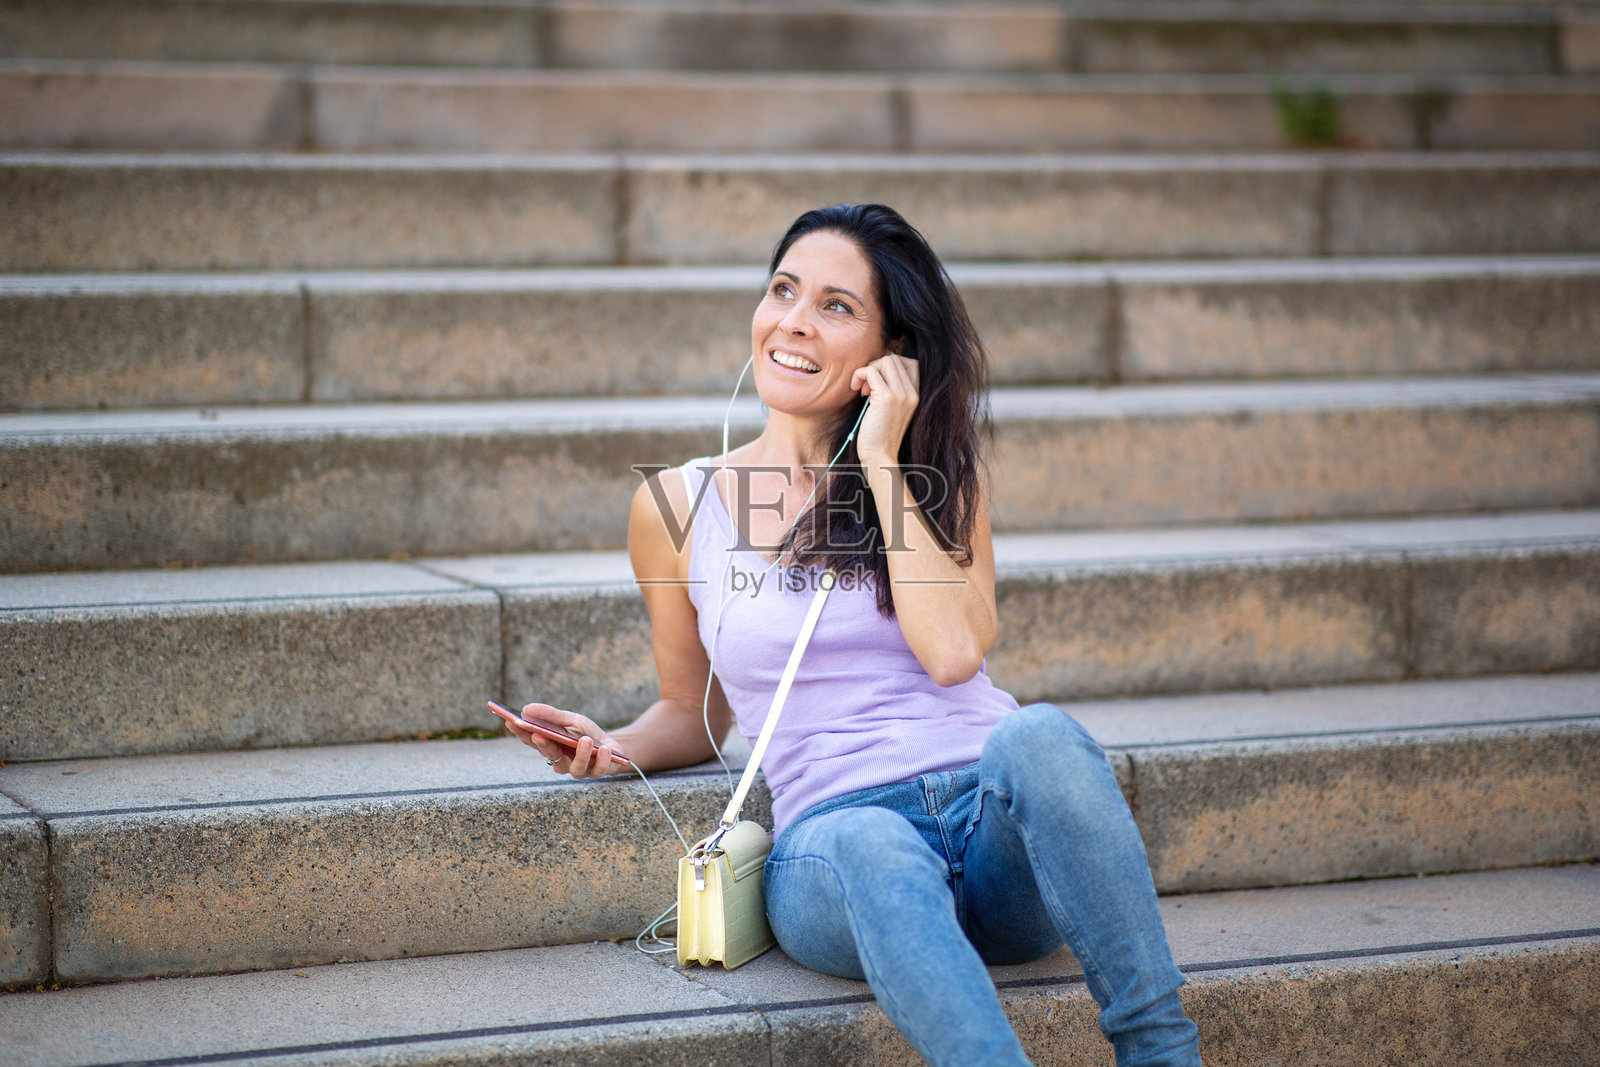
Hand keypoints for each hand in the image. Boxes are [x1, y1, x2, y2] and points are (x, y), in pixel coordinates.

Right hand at [504, 703, 626, 778]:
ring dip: (581, 754)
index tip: (510, 721)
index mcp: (551, 747)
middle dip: (544, 745)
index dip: (520, 732)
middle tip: (539, 733)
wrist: (612, 746)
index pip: (531, 741)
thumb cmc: (586, 732)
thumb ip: (551, 715)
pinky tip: (606, 749)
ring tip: (586, 740)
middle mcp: (561, 761)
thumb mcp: (571, 719)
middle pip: (550, 755)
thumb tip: (526, 708)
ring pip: (575, 767)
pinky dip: (603, 759)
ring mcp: (578, 769)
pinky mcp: (597, 772)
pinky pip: (598, 769)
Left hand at [850, 354, 919, 467]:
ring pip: (885, 361)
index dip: (889, 365)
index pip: (910, 363)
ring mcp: (900, 394)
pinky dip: (859, 375)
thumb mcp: (891, 410)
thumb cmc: (880, 436)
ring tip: (861, 389)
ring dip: (868, 370)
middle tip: (865, 385)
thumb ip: (890, 391)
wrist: (880, 456)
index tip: (876, 380)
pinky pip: (870, 371)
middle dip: (875, 366)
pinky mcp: (886, 398)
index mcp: (915, 395)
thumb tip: (875, 371)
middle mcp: (911, 393)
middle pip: (895, 359)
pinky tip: (856, 390)